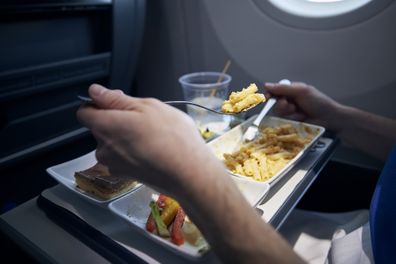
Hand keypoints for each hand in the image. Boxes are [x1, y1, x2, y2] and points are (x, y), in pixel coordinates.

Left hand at [77, 84, 213, 195]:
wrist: (189, 173)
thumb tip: (95, 92)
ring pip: (113, 143)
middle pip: (100, 128)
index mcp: (105, 126)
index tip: (116, 102)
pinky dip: (132, 152)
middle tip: (143, 118)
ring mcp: (114, 165)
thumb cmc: (172, 138)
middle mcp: (103, 148)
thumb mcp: (147, 106)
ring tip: (152, 136)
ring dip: (126, 137)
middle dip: (117, 120)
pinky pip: (122, 158)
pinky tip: (152, 150)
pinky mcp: (125, 176)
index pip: (84, 112)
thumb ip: (116, 99)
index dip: (98, 104)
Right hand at [265, 81, 342, 131]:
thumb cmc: (318, 102)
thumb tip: (266, 85)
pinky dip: (289, 118)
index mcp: (291, 90)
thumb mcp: (301, 91)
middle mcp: (288, 100)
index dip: (270, 94)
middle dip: (280, 104)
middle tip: (288, 104)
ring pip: (277, 112)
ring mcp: (289, 112)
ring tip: (296, 111)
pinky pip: (282, 121)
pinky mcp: (290, 122)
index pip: (274, 90)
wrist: (329, 118)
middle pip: (274, 102)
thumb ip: (283, 88)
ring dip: (285, 111)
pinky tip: (298, 118)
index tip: (268, 97)